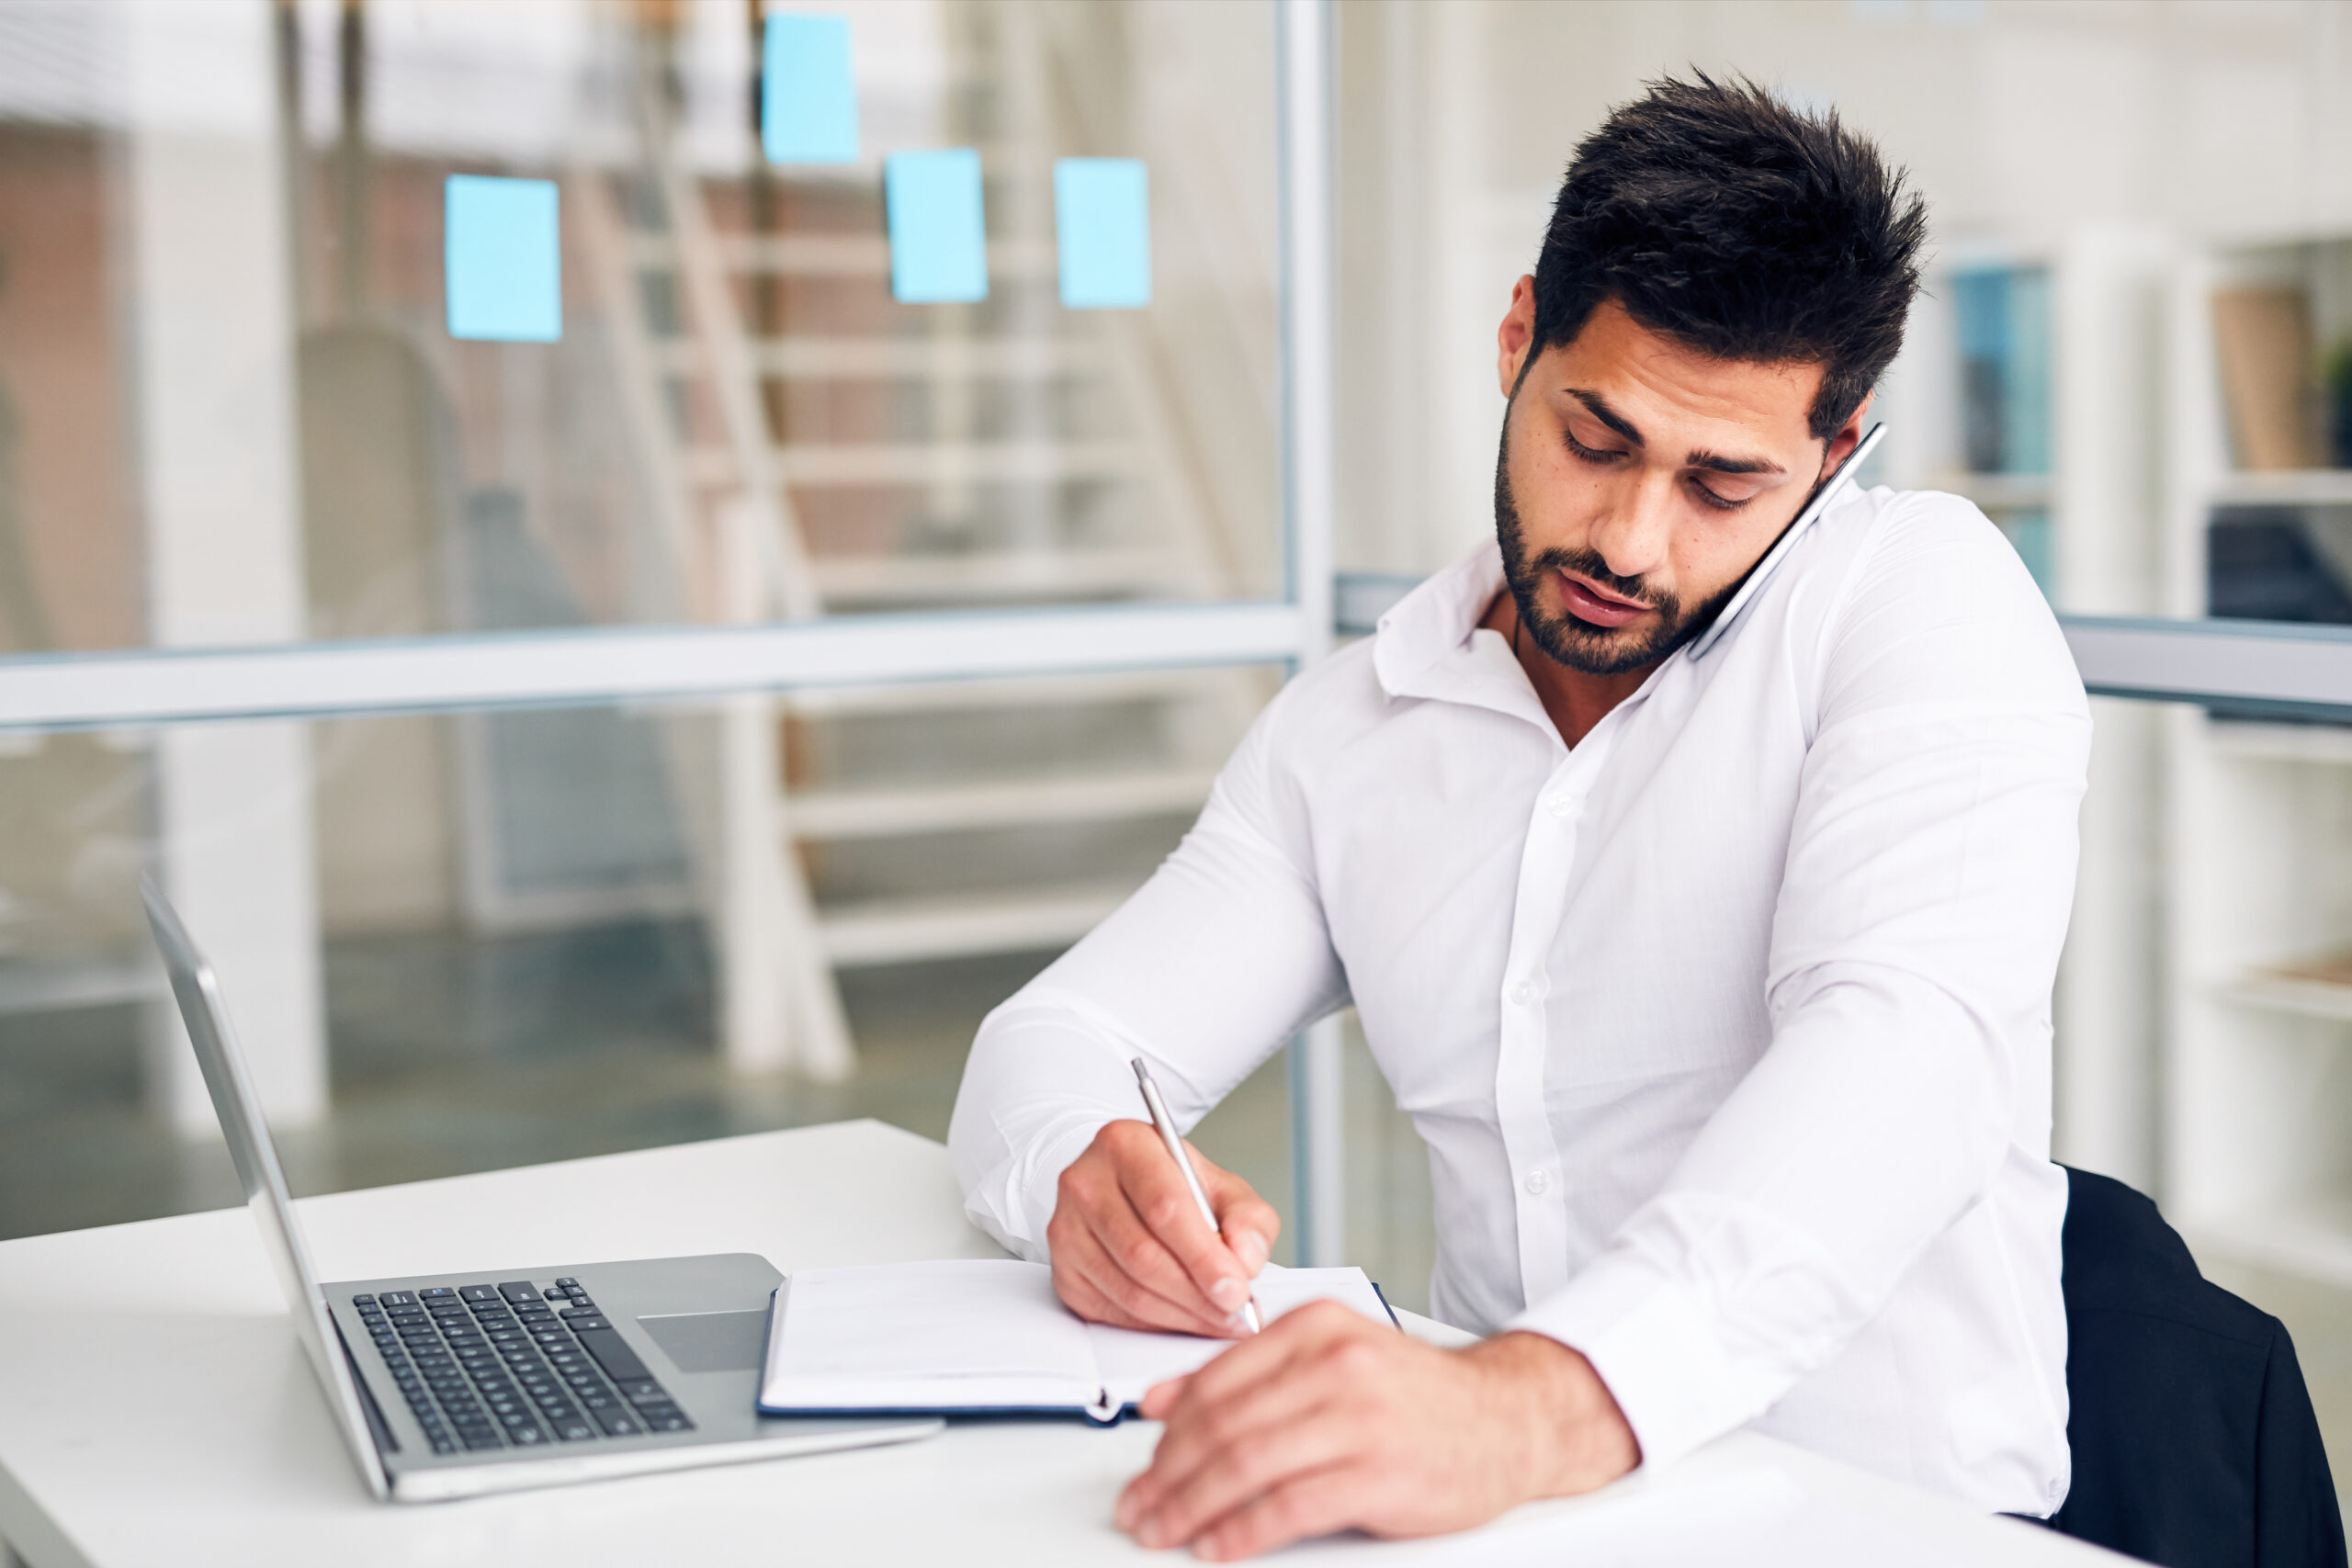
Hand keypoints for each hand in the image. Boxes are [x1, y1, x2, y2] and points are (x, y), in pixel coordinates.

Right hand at [1047, 1119, 1278, 1337]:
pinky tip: (1184, 1318)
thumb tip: (1246, 1260)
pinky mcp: (1063, 1270)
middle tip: (1234, 1312)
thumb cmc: (1174, 1186)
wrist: (1124, 1189)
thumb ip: (1248, 1219)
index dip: (1203, 1256)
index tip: (1236, 1288)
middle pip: (1143, 1254)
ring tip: (1218, 1319)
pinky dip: (1156, 1324)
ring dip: (1181, 1315)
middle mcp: (1085, 1182)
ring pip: (1128, 1289)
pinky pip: (1112, 1311)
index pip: (1165, 1207)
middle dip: (1197, 1294)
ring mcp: (1066, 1228)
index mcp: (1125, 1144)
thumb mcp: (1222, 1187)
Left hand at [1114, 1303, 1639, 1559]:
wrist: (1509, 1419)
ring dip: (1190, 1507)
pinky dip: (1241, 1532)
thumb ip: (1250, 1372)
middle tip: (1140, 1507)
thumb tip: (1162, 1401)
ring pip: (1245, 1465)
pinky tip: (1217, 1547)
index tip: (1142, 1465)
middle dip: (1167, 1476)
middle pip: (1222, 1426)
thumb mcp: (1333, 1358)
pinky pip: (1288, 1508)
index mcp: (1316, 1329)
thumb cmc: (1416, 1396)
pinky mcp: (1379, 1474)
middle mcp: (1335, 1365)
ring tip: (1164, 1530)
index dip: (1168, 1432)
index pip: (1216, 1381)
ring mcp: (1359, 1419)